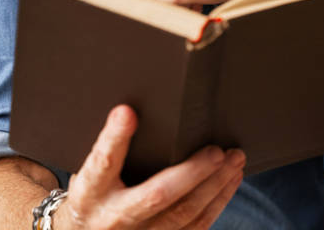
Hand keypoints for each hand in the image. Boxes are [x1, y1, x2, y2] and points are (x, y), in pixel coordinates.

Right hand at [56, 105, 244, 229]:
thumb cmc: (94, 193)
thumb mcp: (89, 170)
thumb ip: (110, 145)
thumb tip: (129, 107)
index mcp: (91, 192)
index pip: (102, 162)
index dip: (114, 137)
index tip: (126, 112)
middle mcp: (115, 217)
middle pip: (156, 196)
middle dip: (191, 173)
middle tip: (216, 151)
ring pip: (184, 215)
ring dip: (214, 185)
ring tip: (234, 159)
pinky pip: (194, 227)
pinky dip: (216, 203)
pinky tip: (229, 181)